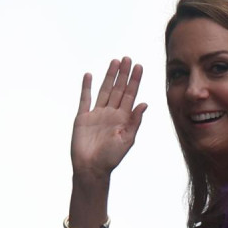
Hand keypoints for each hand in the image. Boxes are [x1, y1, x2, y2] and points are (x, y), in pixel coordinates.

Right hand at [71, 57, 146, 178]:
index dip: (134, 80)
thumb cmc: (111, 158)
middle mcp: (111, 113)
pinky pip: (85, 99)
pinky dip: (86, 87)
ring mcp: (97, 114)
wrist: (91, 169)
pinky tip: (89, 75)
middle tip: (127, 58)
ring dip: (109, 76)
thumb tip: (144, 103)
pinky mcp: (83, 118)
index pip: (130, 95)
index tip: (139, 66)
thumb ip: (135, 121)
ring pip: (104, 90)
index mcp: (123, 118)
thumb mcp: (127, 140)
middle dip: (123, 74)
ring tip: (114, 61)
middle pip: (118, 89)